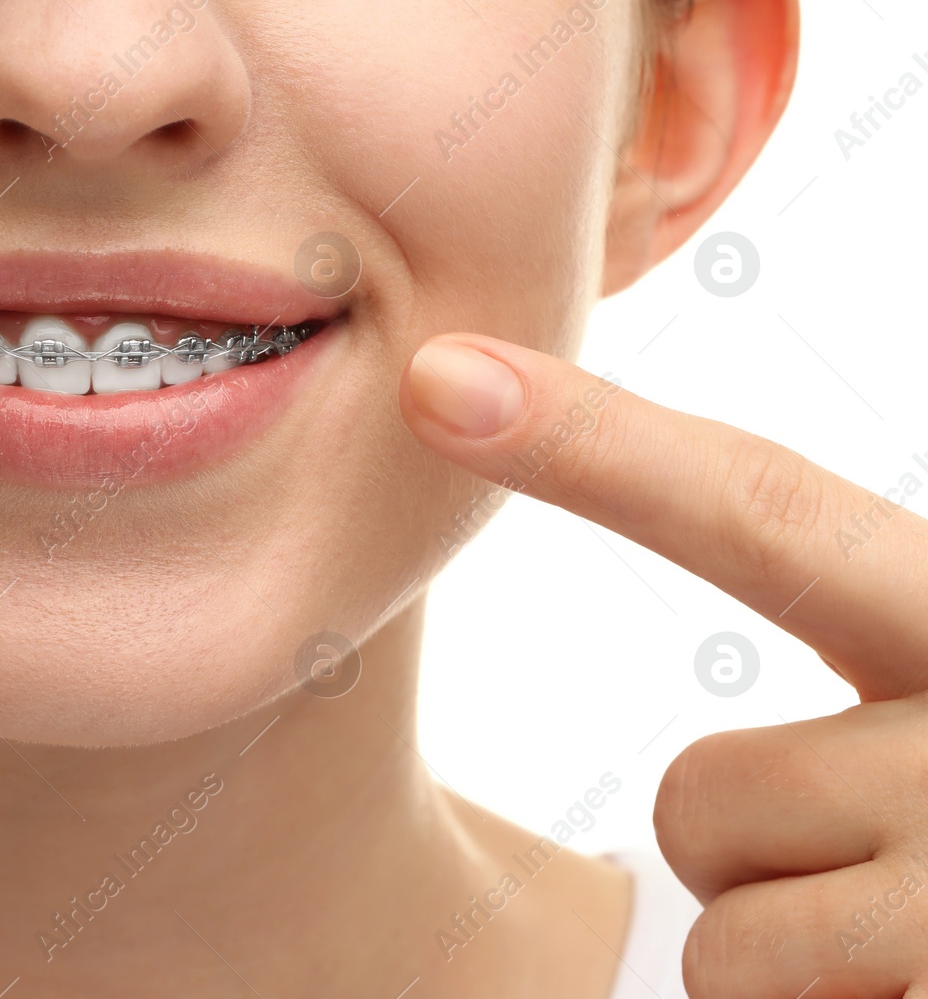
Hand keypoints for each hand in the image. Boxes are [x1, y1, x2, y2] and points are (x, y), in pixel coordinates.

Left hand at [400, 332, 927, 998]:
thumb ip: (875, 640)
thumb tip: (698, 704)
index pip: (763, 514)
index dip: (589, 446)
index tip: (436, 378)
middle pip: (707, 798)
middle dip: (733, 839)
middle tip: (870, 861)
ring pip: (728, 937)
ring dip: (801, 955)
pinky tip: (910, 983)